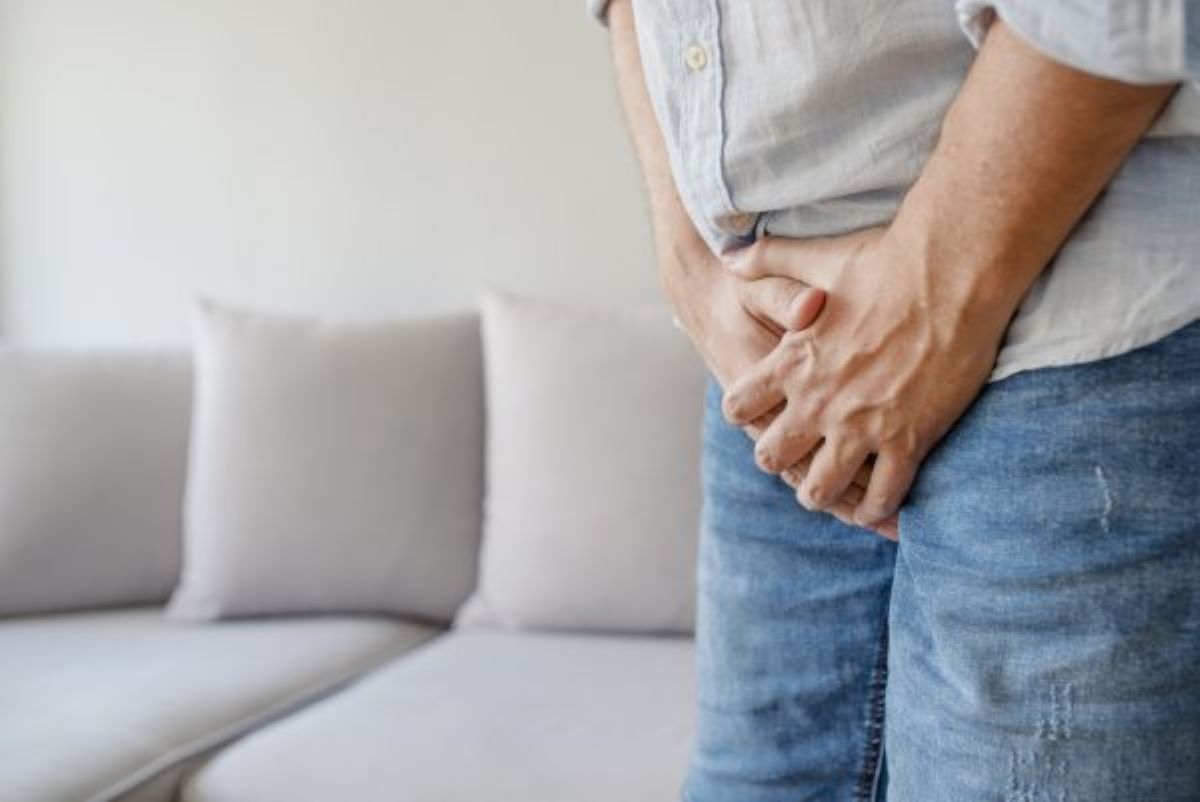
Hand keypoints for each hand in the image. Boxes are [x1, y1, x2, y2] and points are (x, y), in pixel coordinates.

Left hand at [721, 227, 1007, 529]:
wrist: (954, 274)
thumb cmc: (887, 260)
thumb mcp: (816, 257)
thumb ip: (767, 260)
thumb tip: (727, 257)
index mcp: (792, 361)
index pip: (739, 407)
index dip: (746, 414)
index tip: (760, 414)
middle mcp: (818, 401)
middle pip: (772, 458)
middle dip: (781, 461)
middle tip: (798, 458)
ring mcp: (862, 426)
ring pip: (820, 489)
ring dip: (823, 493)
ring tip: (833, 490)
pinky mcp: (908, 440)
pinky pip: (882, 495)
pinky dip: (878, 508)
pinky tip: (880, 507)